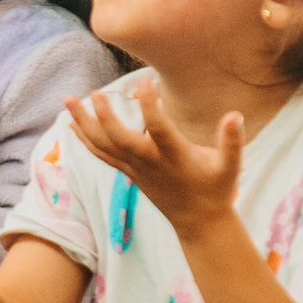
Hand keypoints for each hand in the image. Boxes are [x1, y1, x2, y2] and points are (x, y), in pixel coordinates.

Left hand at [64, 81, 242, 242]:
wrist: (198, 222)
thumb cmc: (216, 189)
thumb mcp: (230, 167)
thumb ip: (232, 142)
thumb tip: (235, 115)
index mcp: (175, 157)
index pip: (159, 129)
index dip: (150, 107)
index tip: (143, 81)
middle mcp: (150, 163)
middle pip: (119, 140)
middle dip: (104, 117)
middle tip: (95, 92)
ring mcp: (135, 169)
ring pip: (103, 146)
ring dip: (83, 124)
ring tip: (67, 99)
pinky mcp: (128, 173)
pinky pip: (102, 155)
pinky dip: (85, 139)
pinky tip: (72, 123)